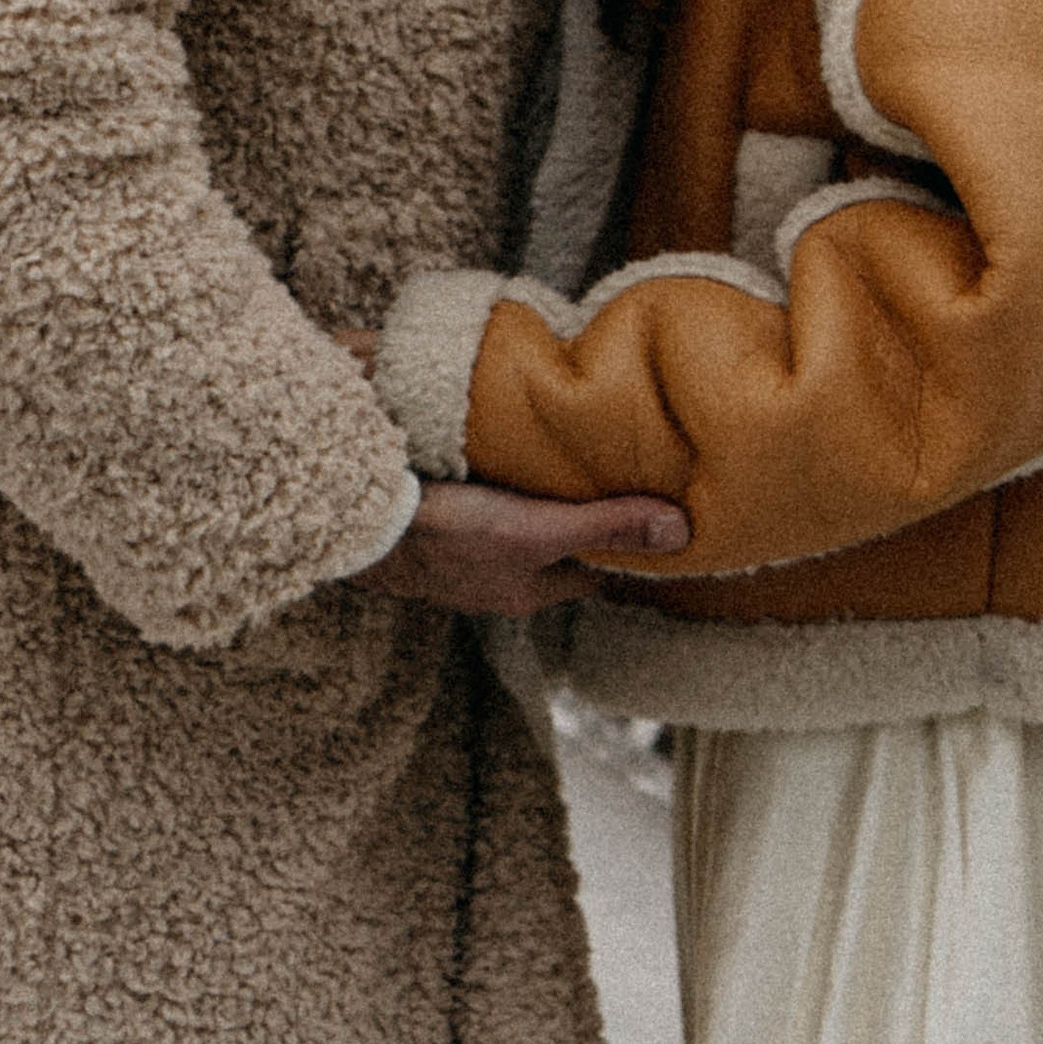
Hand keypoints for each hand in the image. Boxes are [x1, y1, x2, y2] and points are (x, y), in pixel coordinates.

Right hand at [351, 480, 689, 615]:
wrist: (359, 521)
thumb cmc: (447, 533)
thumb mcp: (536, 530)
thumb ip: (604, 526)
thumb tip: (683, 531)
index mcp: (529, 591)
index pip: (596, 572)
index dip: (627, 543)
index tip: (659, 508)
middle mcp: (501, 580)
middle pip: (560, 546)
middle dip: (586, 514)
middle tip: (623, 467)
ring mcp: (467, 554)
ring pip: (523, 526)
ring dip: (544, 497)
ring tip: (576, 452)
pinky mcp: (439, 522)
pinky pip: (486, 506)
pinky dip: (504, 484)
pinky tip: (510, 452)